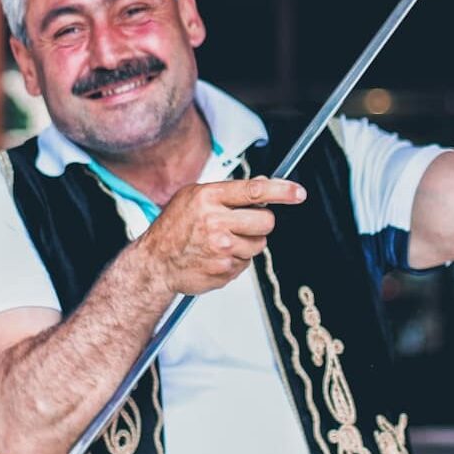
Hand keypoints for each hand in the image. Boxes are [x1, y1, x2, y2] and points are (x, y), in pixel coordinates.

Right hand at [128, 178, 305, 295]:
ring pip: (260, 244)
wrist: (155, 264)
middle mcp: (216, 222)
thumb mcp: (194, 197)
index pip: (254, 191)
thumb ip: (229, 191)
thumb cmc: (174, 228)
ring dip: (248, 243)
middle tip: (245, 224)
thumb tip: (262, 183)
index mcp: (209, 198)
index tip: (298, 193)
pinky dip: (237, 259)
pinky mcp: (224, 270)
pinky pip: (246, 262)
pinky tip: (217, 256)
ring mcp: (221, 248)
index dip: (281, 191)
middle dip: (261, 223)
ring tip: (223, 241)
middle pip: (266, 221)